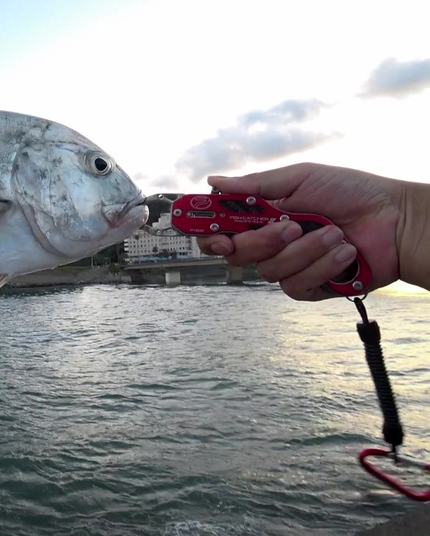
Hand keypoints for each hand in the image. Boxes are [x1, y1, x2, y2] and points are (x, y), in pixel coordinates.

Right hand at [196, 162, 404, 299]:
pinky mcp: (310, 286)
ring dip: (305, 251)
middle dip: (262, 242)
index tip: (220, 237)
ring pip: (269, 271)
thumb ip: (255, 185)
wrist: (395, 219)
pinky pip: (296, 285)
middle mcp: (270, 243)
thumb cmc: (351, 192)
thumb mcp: (300, 177)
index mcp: (262, 216)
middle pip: (237, 255)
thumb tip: (213, 182)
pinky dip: (321, 267)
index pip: (221, 230)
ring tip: (335, 234)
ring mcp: (289, 266)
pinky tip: (344, 253)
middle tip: (290, 227)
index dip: (212, 237)